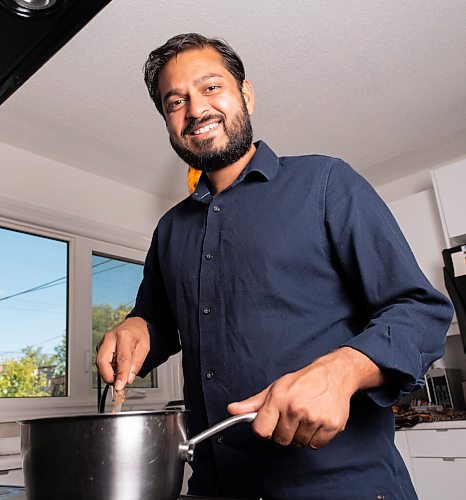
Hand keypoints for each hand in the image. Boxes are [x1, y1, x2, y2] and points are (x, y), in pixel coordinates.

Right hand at [96, 317, 149, 389]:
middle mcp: (109, 338)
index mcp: (123, 335)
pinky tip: (117, 367)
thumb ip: (136, 364)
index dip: (120, 374)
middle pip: (102, 361)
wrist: (133, 325)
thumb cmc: (139, 334)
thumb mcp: (144, 348)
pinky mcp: (100, 347)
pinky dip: (108, 369)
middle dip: (108, 376)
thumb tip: (128, 379)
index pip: (121, 358)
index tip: (120, 386)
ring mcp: (103, 342)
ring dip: (109, 373)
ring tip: (121, 375)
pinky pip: (101, 362)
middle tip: (118, 384)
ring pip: (100, 364)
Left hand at [227, 347, 383, 448]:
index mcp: (278, 399)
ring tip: (306, 417)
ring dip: (301, 434)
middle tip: (292, 417)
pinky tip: (317, 421)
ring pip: (299, 444)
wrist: (333, 375)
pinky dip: (316, 438)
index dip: (264, 430)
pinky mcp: (331, 425)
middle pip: (280, 440)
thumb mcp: (275, 388)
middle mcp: (295, 408)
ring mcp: (314, 417)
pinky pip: (316, 445)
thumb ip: (253, 403)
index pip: (261, 430)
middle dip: (284, 431)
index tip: (269, 425)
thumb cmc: (302, 382)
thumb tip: (232, 410)